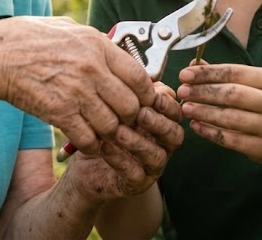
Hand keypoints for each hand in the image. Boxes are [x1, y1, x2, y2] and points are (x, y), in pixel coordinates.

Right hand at [0, 16, 156, 156]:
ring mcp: (76, 93)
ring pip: (113, 126)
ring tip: (106, 131)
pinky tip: (88, 140)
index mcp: (97, 46)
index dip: (146, 94)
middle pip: (131, 106)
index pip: (139, 77)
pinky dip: (92, 144)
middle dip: (132, 118)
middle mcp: (92, 70)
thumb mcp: (69, 29)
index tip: (142, 100)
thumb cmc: (30, 39)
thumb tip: (119, 53)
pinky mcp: (59, 113)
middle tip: (125, 120)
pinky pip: (89, 139)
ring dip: (112, 133)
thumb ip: (97, 42)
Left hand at [66, 82, 182, 199]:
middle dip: (159, 124)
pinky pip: (135, 174)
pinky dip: (121, 160)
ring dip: (138, 142)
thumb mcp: (116, 105)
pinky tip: (105, 147)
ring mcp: (152, 167)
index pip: (175, 114)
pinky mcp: (136, 184)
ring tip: (118, 131)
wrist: (85, 161)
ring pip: (156, 156)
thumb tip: (146, 77)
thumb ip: (131, 93)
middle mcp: (162, 146)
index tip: (154, 95)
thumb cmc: (105, 127)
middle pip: (174, 136)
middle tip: (141, 114)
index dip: (168, 105)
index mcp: (162, 124)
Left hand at [177, 63, 261, 163]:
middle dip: (203, 92)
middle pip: (233, 94)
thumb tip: (192, 66)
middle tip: (182, 91)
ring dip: (204, 112)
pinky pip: (230, 139)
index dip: (208, 73)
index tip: (185, 74)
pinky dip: (209, 132)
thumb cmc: (260, 105)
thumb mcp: (249, 86)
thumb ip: (222, 76)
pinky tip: (196, 126)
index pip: (235, 72)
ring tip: (186, 108)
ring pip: (231, 118)